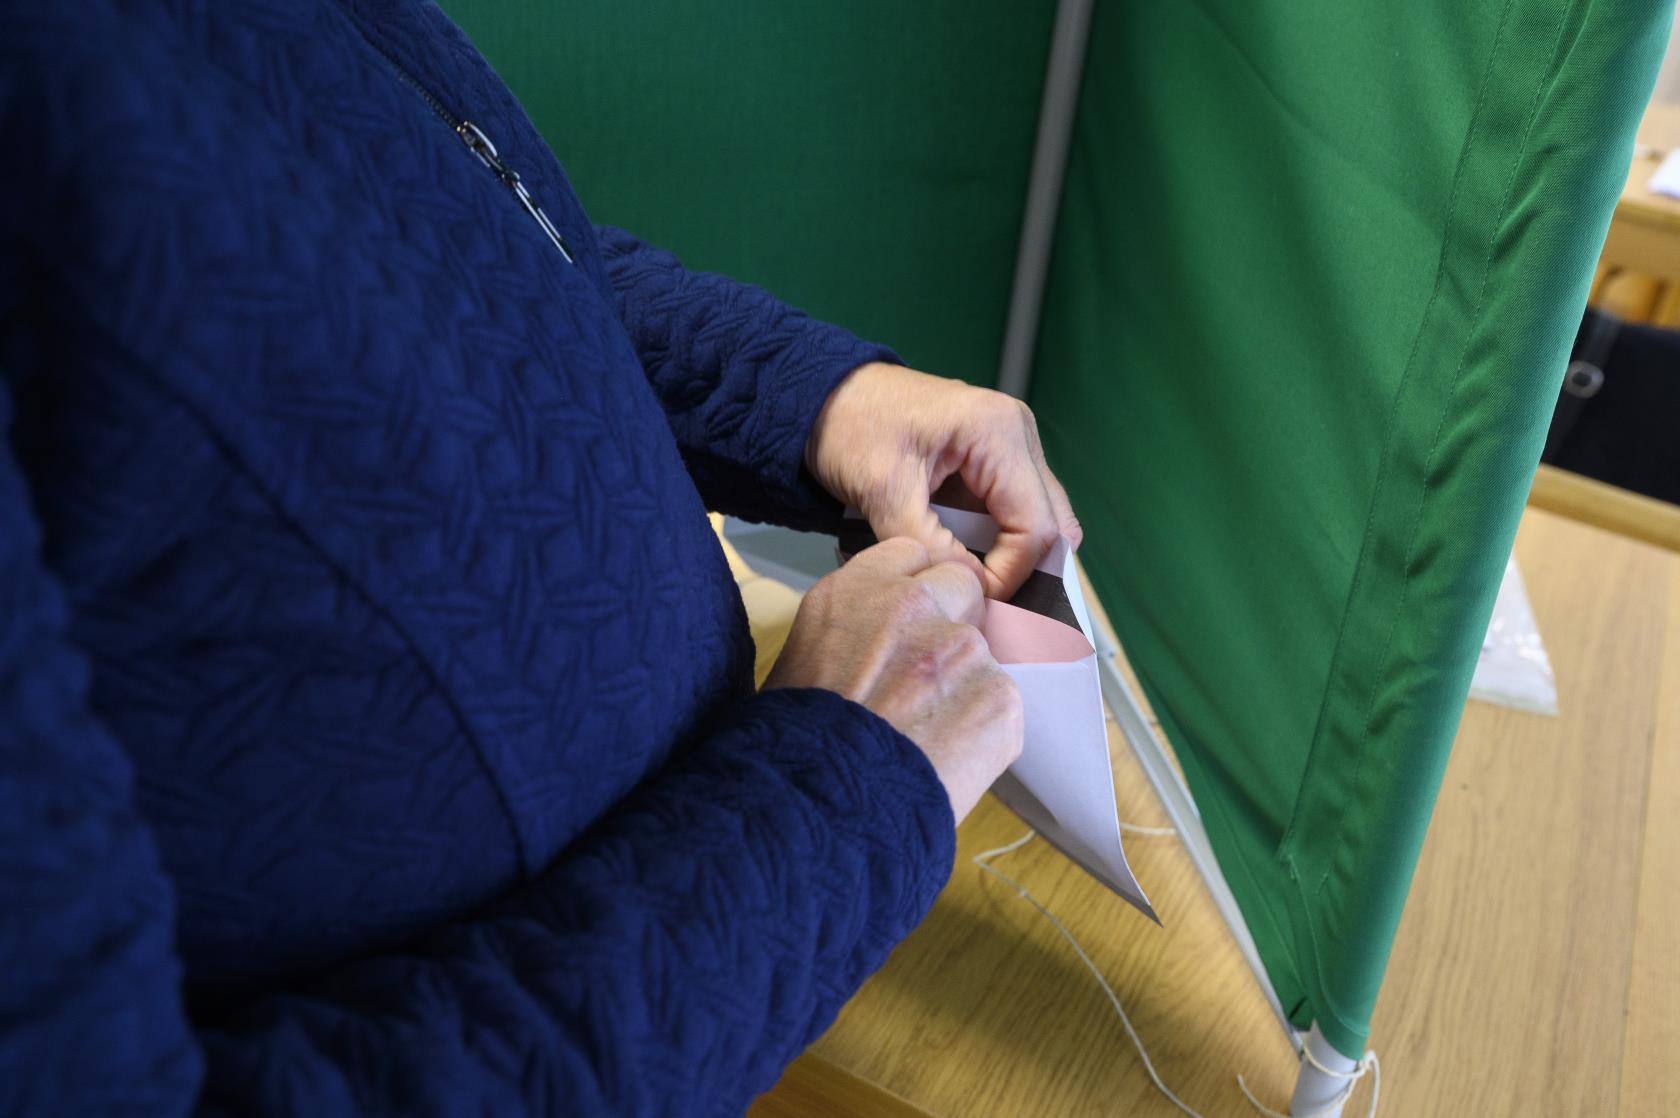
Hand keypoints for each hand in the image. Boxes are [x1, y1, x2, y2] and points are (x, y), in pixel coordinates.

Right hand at [763, 537, 1022, 822]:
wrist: (821, 809)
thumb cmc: (793, 746)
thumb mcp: (800, 660)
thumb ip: (852, 629)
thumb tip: (874, 642)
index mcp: (857, 590)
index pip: (910, 556)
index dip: (914, 589)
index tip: (910, 621)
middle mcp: (915, 605)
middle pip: (962, 585)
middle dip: (954, 619)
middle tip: (928, 675)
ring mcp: (963, 650)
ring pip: (985, 653)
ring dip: (967, 684)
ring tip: (928, 735)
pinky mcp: (1000, 697)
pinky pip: (1002, 706)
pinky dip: (983, 733)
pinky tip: (947, 761)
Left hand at [805, 362, 1080, 598]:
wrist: (822, 396)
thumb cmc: (849, 431)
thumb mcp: (883, 492)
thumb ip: (932, 546)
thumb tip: (974, 589)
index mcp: (998, 432)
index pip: (1035, 526)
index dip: (1011, 575)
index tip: (969, 598)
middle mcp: (1018, 432)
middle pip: (1053, 522)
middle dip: (1023, 570)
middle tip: (981, 600)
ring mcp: (1011, 442)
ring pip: (1039, 518)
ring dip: (1011, 556)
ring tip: (973, 584)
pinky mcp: (996, 455)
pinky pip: (1014, 508)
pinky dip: (997, 540)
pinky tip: (966, 559)